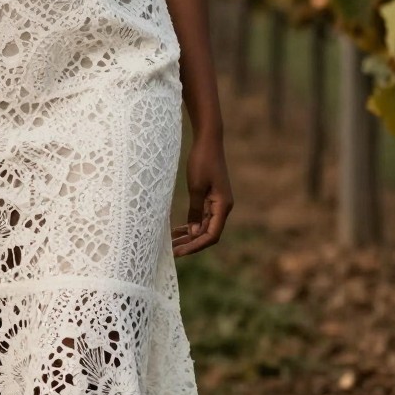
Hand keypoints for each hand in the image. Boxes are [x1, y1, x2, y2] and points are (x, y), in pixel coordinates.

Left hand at [172, 135, 232, 257]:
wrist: (208, 141)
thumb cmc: (202, 161)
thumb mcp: (196, 187)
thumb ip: (195, 210)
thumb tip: (193, 232)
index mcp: (223, 206)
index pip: (211, 235)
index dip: (195, 246)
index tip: (179, 253)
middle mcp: (223, 207)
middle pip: (207, 234)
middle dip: (190, 244)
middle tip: (170, 253)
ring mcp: (217, 203)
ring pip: (203, 227)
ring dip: (188, 236)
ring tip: (171, 245)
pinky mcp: (211, 198)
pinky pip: (201, 217)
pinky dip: (190, 225)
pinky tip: (177, 231)